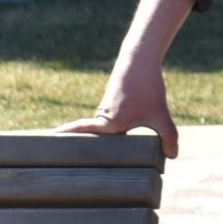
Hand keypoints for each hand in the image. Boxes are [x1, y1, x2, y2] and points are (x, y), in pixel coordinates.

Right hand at [57, 0, 193, 157]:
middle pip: (87, 136)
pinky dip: (106, 131)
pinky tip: (111, 139)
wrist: (141, 61)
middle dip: (77, 146)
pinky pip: (106, 122)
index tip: (49, 144)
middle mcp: (102, 117)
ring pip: (98, 129)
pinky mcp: (112, 104)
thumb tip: (172, 157)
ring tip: (86, 159)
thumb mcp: (161, 115)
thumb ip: (169, 136)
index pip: (81, 134)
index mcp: (108, 124)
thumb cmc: (147, 88)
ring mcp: (106, 110)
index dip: (66, 139)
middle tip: (63, 162)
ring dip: (93, 140)